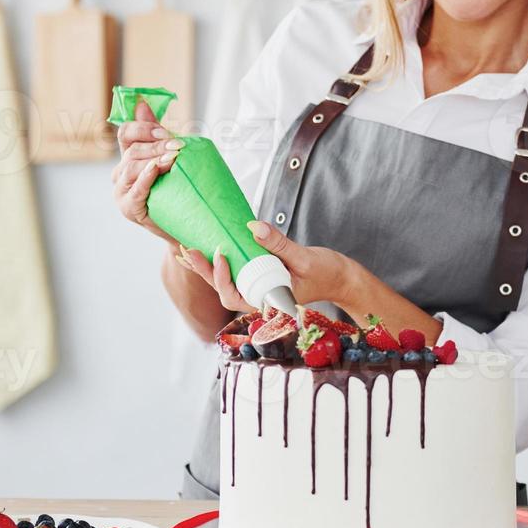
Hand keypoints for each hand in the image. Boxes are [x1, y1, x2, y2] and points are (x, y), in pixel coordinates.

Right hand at [110, 98, 182, 243]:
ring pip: (132, 168)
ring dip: (154, 159)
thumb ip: (155, 132)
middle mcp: (120, 172)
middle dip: (156, 145)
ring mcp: (122, 191)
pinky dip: (146, 178)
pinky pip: (135, 190)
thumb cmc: (176, 189)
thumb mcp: (168, 157)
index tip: (165, 131)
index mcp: (128, 156)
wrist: (184, 223)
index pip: (125, 133)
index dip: (143, 128)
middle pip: (133, 150)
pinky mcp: (128, 208)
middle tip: (177, 146)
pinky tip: (156, 170)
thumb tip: (142, 102)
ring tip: (173, 159)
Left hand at [174, 221, 357, 313]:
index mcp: (268, 301)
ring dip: (206, 267)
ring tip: (186, 249)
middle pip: (223, 290)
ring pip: (226, 282)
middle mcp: (259, 298)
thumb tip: (253, 227)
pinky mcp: (260, 278)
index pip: (234, 296)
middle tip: (188, 249)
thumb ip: (279, 244)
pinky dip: (219, 263)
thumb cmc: (328, 272)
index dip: (221, 278)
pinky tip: (205, 250)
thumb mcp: (304, 257)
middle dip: (204, 271)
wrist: (341, 278)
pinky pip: (236, 272)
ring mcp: (258, 289)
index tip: (221, 254)